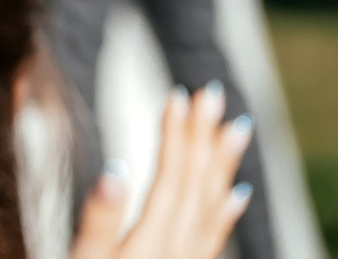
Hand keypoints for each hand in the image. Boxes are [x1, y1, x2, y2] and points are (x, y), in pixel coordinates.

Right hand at [69, 85, 254, 258]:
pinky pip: (214, 238)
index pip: (169, 180)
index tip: (179, 96)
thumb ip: (99, 221)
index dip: (175, 136)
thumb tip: (114, 171)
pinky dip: (226, 212)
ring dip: (221, 164)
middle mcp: (177, 252)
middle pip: (194, 187)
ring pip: (210, 208)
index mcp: (150, 244)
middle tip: (213, 95)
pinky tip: (238, 193)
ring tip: (235, 128)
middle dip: (203, 137)